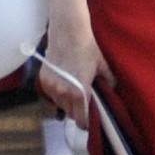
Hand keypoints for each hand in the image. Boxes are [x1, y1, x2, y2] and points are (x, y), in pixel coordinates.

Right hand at [37, 13, 110, 127]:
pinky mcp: (43, 80)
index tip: (90, 120)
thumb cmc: (87, 48)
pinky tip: (63, 83)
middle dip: (77, 111)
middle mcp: (63, 93)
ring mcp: (51, 87)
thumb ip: (108, 82)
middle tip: (83, 102)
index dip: (87, 122)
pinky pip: (51, 95)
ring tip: (73, 91)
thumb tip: (111, 92)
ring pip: (60, 105)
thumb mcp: (102, 66)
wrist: (68, 31)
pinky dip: (57, 93)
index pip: (82, 120)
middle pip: (71, 114)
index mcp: (80, 93)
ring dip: (67, 102)